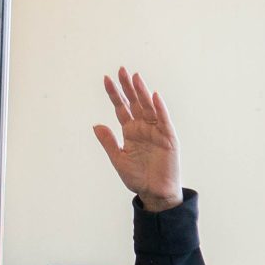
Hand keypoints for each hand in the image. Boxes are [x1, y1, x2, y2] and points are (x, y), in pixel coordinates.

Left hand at [94, 70, 182, 210]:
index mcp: (130, 131)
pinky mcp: (169, 139)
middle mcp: (143, 128)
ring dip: (142, 92)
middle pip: (135, 102)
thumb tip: (96, 125)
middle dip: (128, 87)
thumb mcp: (118, 159)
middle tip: (121, 70)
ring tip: (135, 77)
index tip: (106, 79)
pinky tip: (154, 96)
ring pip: (149, 107)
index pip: (121, 108)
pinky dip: (160, 108)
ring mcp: (156, 131)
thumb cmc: (138, 178)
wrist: (155, 193)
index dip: (114, 94)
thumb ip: (108, 142)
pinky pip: (164, 121)